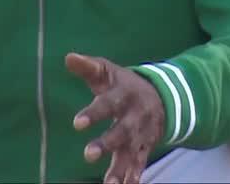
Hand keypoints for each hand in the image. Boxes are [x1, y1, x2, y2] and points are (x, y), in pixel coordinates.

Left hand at [66, 52, 165, 183]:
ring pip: (131, 152)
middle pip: (121, 131)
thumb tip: (68, 57)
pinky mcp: (144, 148)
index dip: (93, 113)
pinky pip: (139, 164)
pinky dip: (133, 176)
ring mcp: (141, 134)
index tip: (76, 124)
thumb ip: (88, 67)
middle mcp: (134, 116)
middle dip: (107, 144)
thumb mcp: (107, 72)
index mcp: (123, 95)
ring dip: (121, 168)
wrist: (161, 97)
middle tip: (88, 155)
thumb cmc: (122, 84)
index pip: (107, 104)